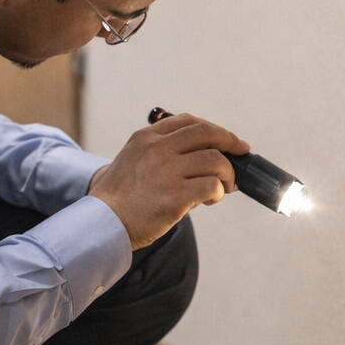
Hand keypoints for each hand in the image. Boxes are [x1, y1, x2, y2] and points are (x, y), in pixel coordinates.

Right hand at [88, 112, 251, 249]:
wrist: (103, 223)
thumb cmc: (120, 198)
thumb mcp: (133, 161)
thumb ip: (161, 153)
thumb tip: (206, 158)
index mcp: (146, 138)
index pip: (187, 121)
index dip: (213, 128)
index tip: (226, 139)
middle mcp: (157, 149)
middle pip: (207, 134)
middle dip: (230, 142)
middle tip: (241, 153)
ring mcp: (167, 171)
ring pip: (216, 160)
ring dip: (227, 173)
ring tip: (224, 186)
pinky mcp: (176, 196)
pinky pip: (212, 185)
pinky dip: (218, 192)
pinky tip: (212, 199)